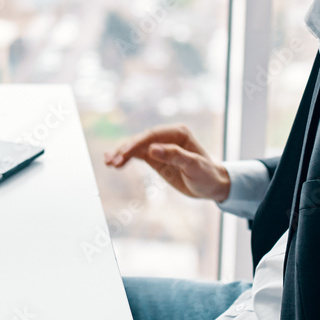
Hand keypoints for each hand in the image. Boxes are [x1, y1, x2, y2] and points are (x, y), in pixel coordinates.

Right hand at [103, 124, 230, 201]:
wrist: (212, 186)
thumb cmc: (207, 175)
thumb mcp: (194, 166)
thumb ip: (174, 156)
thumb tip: (152, 149)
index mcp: (178, 133)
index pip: (152, 135)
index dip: (136, 143)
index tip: (124, 153)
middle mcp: (167, 136)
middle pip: (141, 140)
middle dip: (125, 149)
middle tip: (112, 161)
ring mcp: (160, 146)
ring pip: (136, 147)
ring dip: (121, 153)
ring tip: (107, 162)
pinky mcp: (155, 158)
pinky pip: (137, 155)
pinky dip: (125, 158)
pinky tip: (112, 162)